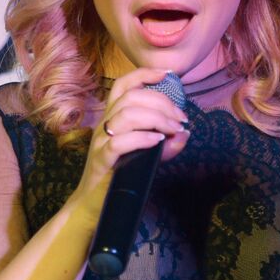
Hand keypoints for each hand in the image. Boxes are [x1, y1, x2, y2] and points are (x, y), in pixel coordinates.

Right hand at [67, 67, 189, 220]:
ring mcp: (100, 141)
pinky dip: (141, 138)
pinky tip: (157, 141)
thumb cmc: (120, 176)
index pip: (124, 85)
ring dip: (156, 118)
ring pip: (126, 115)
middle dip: (162, 103)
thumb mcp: (146, 157)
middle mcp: (105, 124)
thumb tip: (185, 134)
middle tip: (180, 119)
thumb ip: (166, 146)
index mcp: (113, 117)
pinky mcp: (101, 160)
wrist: (94, 205)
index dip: (144, 74)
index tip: (168, 74)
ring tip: (173, 129)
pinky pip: (119, 142)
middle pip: (132, 97)